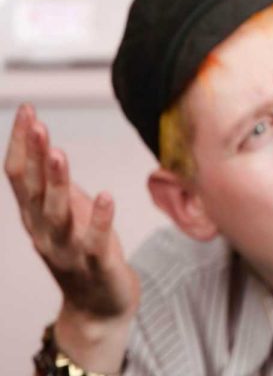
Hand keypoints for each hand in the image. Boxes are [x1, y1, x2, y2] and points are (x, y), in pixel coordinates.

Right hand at [4, 105, 139, 370]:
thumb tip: (46, 149)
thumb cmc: (85, 253)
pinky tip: (105, 194)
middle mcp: (43, 233)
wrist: (99, 309)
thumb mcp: (67, 214)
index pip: (20, 176)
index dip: (21, 143)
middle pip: (32, 192)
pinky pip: (95, 241)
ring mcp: (68, 251)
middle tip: (36, 124)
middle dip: (33, 156)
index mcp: (34, 217)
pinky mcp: (97, 266)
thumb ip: (55, 187)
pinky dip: (100, 218)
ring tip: (58, 153)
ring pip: (57, 215)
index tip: (27, 110)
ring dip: (56, 183)